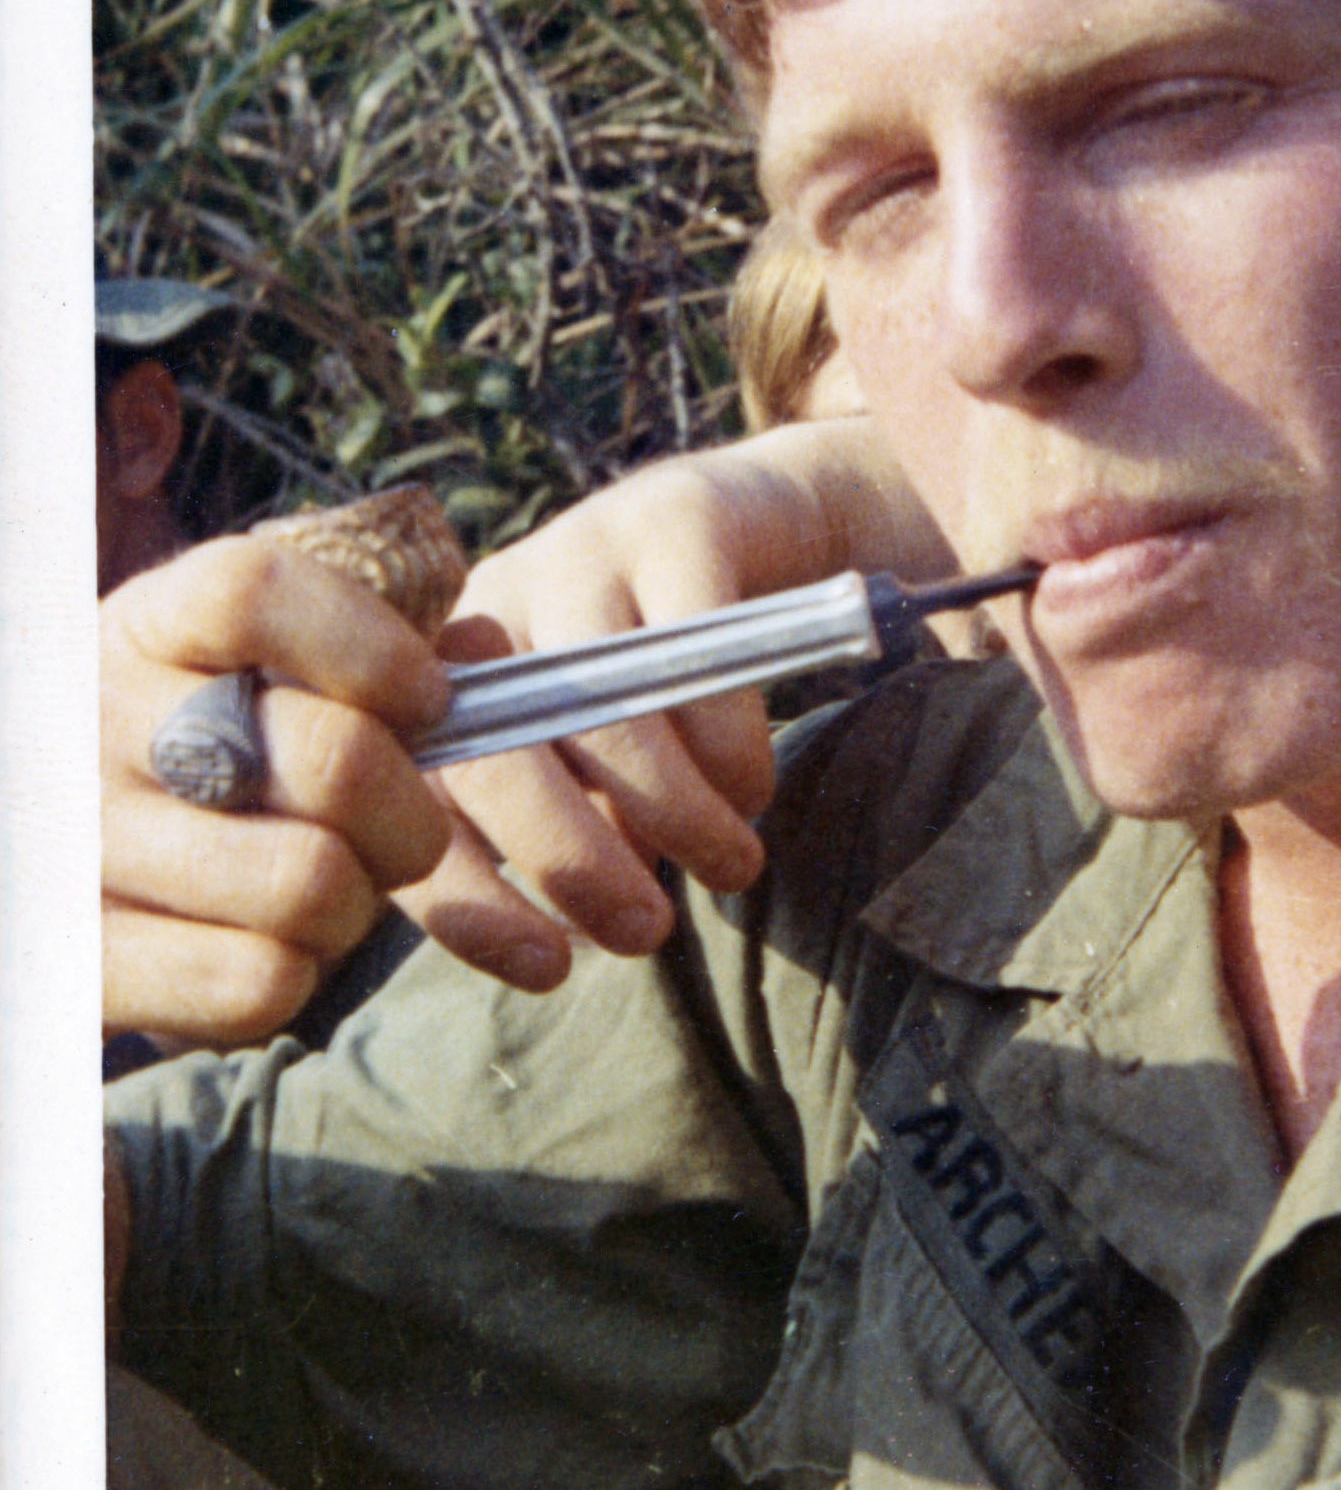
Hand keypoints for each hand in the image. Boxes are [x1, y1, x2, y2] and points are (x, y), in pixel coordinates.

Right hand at [101, 536, 452, 1045]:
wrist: (74, 867)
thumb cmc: (212, 760)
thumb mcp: (254, 673)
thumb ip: (362, 653)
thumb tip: (476, 654)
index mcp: (145, 627)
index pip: (253, 594)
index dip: (369, 647)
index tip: (431, 699)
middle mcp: (93, 721)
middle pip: (332, 757)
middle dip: (411, 816)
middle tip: (406, 835)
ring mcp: (76, 842)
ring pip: (308, 884)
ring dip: (353, 907)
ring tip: (326, 894)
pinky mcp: (84, 961)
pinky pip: (256, 980)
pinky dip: (297, 976)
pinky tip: (271, 947)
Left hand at [400, 418, 950, 983]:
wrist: (770, 524)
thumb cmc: (667, 672)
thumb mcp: (601, 759)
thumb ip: (576, 830)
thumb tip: (570, 939)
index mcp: (449, 678)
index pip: (420, 800)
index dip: (468, 900)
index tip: (550, 969)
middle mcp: (493, 608)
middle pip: (493, 751)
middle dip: (569, 861)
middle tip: (648, 930)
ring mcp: (579, 552)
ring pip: (602, 709)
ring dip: (673, 812)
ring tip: (732, 867)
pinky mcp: (671, 521)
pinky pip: (694, 654)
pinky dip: (728, 741)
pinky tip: (753, 786)